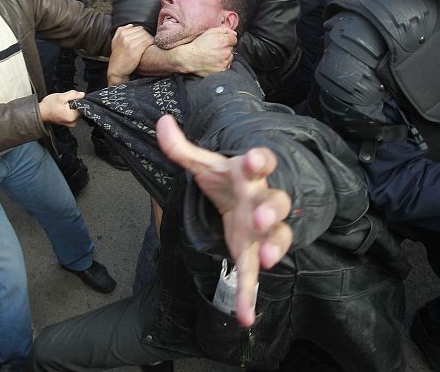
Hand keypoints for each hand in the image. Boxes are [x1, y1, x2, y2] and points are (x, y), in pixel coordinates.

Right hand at [39, 90, 83, 126]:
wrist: (40, 112)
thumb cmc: (48, 106)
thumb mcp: (61, 97)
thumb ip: (73, 95)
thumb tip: (82, 95)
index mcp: (72, 117)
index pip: (82, 106)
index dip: (77, 100)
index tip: (71, 98)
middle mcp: (72, 122)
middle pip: (80, 109)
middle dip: (74, 103)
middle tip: (65, 102)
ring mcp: (70, 123)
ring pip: (76, 111)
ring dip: (72, 106)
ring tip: (63, 105)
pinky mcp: (68, 122)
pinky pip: (72, 113)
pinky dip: (69, 110)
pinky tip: (63, 108)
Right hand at [107, 24, 154, 84]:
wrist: (116, 70)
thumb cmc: (117, 57)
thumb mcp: (114, 42)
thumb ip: (120, 31)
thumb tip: (130, 25)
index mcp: (121, 34)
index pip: (138, 28)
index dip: (143, 33)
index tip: (144, 38)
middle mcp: (125, 38)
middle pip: (143, 32)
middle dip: (147, 36)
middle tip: (149, 41)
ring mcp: (130, 44)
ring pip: (146, 36)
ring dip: (150, 40)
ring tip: (150, 44)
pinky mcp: (136, 51)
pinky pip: (148, 42)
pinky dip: (151, 43)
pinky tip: (151, 47)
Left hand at [157, 114, 291, 326]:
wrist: (241, 203)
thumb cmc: (226, 180)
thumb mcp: (203, 164)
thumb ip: (181, 148)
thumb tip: (161, 122)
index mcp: (249, 174)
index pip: (260, 162)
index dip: (260, 160)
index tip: (255, 160)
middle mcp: (262, 200)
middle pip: (276, 201)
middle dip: (270, 209)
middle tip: (261, 217)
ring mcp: (262, 230)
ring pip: (277, 236)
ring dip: (275, 247)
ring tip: (267, 260)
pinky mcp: (253, 254)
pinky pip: (254, 275)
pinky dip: (250, 296)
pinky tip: (245, 317)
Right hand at [183, 26, 235, 76]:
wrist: (190, 58)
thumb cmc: (199, 44)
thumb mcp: (210, 32)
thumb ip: (224, 30)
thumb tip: (234, 34)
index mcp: (224, 41)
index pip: (234, 39)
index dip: (228, 39)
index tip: (221, 42)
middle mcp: (226, 52)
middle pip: (231, 48)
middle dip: (226, 48)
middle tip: (215, 49)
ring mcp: (225, 62)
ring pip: (230, 57)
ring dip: (225, 56)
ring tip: (214, 56)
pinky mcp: (222, 70)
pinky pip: (227, 65)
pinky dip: (222, 63)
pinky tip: (214, 61)